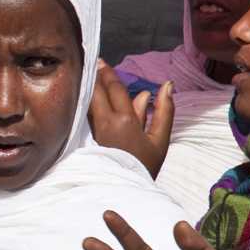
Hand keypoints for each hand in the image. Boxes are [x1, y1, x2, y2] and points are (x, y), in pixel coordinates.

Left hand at [89, 61, 172, 177]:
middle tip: (89, 63)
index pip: (114, 89)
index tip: (101, 61)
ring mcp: (92, 131)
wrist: (125, 189)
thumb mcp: (160, 140)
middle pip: (95, 92)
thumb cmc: (146, 165)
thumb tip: (166, 85)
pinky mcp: (84, 139)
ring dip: (87, 89)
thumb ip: (164, 111)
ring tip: (85, 77)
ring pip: (88, 103)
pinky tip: (83, 98)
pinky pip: (85, 116)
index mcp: (124, 120)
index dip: (107, 73)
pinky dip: (85, 104)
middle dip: (93, 77)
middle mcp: (104, 122)